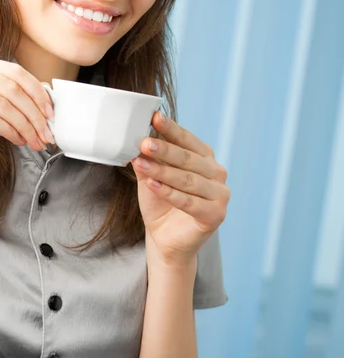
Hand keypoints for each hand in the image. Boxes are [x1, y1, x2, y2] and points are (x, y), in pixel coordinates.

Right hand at [0, 56, 54, 181]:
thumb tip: (39, 103)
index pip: (12, 71)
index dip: (36, 90)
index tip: (50, 111)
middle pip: (11, 86)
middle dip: (35, 111)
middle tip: (47, 132)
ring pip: (5, 103)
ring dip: (26, 125)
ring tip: (36, 141)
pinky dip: (11, 130)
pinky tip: (18, 140)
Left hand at [132, 112, 229, 267]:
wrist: (164, 239)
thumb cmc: (160, 203)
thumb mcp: (151, 176)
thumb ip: (148, 159)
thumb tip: (137, 138)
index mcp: (205, 158)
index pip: (187, 139)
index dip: (171, 129)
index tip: (154, 117)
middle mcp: (217, 173)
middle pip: (187, 159)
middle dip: (164, 150)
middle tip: (144, 142)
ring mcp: (220, 195)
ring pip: (188, 180)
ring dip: (162, 171)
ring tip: (140, 163)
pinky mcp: (216, 215)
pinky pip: (189, 202)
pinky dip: (169, 193)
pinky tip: (152, 184)